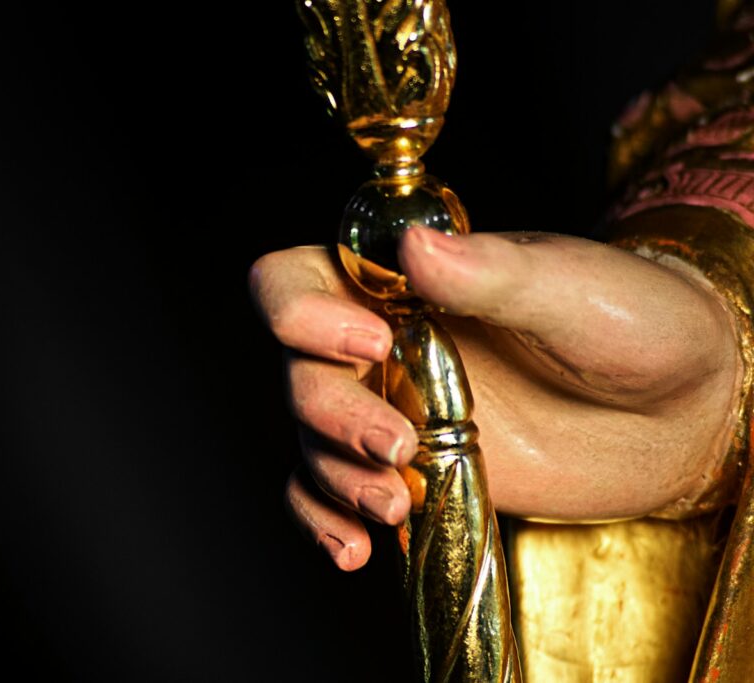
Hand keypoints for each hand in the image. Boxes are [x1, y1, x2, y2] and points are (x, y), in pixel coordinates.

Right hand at [250, 228, 741, 569]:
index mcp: (399, 283)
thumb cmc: (632, 325)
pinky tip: (353, 548)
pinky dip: (325, 523)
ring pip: (311, 441)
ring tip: (396, 503)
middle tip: (397, 445)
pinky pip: (331, 495)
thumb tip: (413, 247)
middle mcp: (378, 345)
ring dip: (337, 477)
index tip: (374, 344)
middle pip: (298, 374)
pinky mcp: (408, 469)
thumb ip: (491, 271)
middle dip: (333, 414)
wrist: (673, 413)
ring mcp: (390, 409)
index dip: (305, 315)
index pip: (296, 283)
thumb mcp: (573, 289)